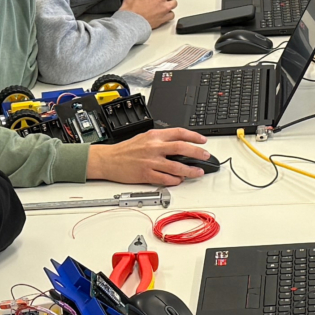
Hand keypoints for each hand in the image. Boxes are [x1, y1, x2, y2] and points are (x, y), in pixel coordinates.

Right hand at [89, 129, 211, 185]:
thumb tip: (178, 142)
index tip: (203, 140)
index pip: (179, 133)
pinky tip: (179, 180)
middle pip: (182, 148)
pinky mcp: (146, 174)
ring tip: (198, 172)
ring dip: (190, 171)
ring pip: (176, 167)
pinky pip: (165, 179)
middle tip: (206, 156)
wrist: (108, 160)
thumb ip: (160, 139)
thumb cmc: (125, 150)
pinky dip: (175, 181)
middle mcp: (154, 147)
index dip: (194, 136)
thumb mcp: (144, 137)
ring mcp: (151, 161)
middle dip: (197, 153)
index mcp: (154, 136)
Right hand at [122, 0, 175, 28]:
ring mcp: (163, 15)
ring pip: (172, 10)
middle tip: (160, 0)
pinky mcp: (161, 22)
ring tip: (161, 7)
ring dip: (168, 8)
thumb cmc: (133, 6)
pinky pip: (169, 18)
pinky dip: (167, 16)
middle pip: (173, 1)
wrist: (130, 21)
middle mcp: (164, 6)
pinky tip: (161, 14)